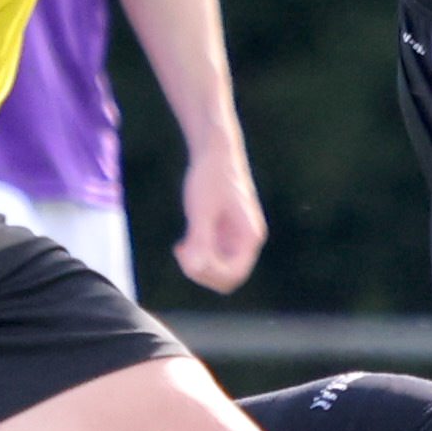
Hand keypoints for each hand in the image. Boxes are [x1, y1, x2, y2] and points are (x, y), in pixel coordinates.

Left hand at [175, 150, 265, 295]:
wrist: (214, 153)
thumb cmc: (210, 178)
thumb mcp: (201, 210)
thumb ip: (200, 241)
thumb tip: (196, 268)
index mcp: (249, 237)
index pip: (234, 274)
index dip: (210, 273)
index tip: (188, 258)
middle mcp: (246, 242)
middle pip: (227, 278)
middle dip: (203, 272)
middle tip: (182, 252)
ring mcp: (235, 239)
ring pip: (218, 270)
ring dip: (198, 265)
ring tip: (181, 247)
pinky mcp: (224, 234)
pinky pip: (211, 258)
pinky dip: (196, 256)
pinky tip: (182, 244)